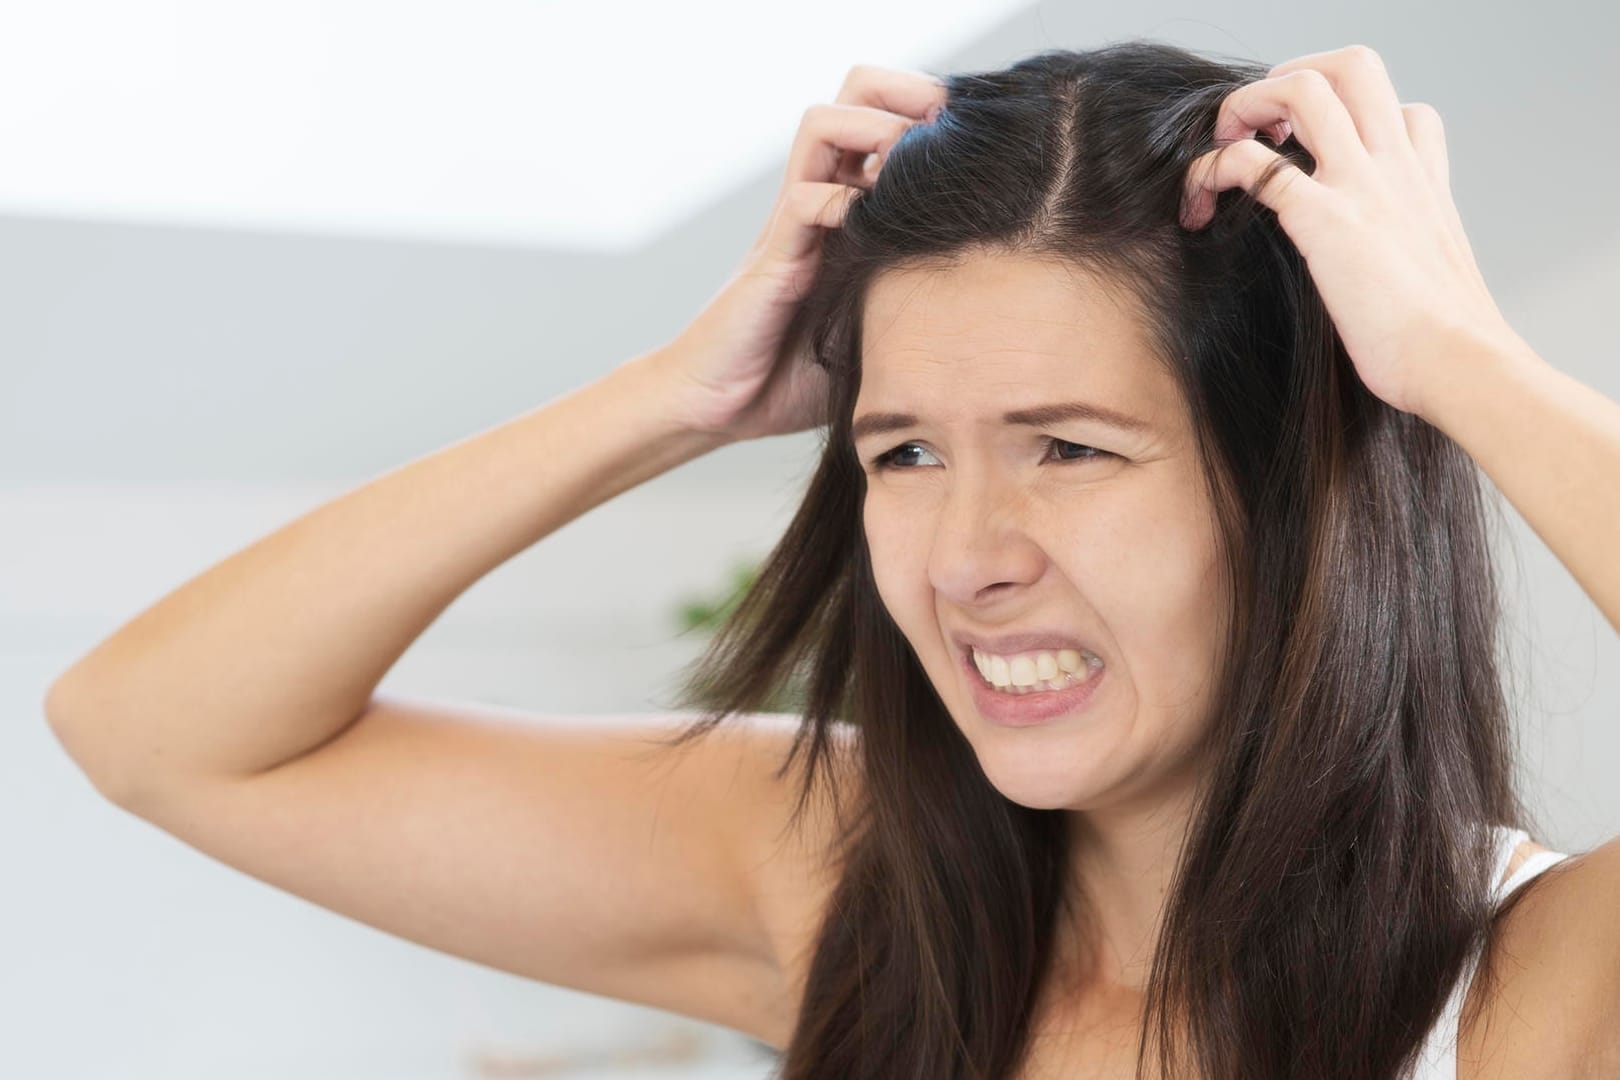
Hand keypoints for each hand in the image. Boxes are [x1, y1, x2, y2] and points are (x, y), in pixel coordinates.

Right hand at [657, 64, 946, 443]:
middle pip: (852, 95)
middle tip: (946, 118)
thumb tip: (995, 307)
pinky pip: (803, 203)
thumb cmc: (797, 374)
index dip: (927, 110)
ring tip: (908, 160)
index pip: (883, 119)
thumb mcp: (875, 330)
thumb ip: (916, 301)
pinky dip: (842, 201)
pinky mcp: (773, 261)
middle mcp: (819, 202)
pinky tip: (870, 226)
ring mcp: (792, 225)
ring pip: (822, 126)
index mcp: (847, 210)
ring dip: (871, 127)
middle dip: (904, 90)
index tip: (975, 131)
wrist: (721, 405)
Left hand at [1179, 44, 1520, 421]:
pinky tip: (1199, 203)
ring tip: (1221, 146)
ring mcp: (1361, 185)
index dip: (1354, 115)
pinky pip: (1253, 163)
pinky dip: (1212, 169)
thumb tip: (1387, 290)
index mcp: (1424, 184)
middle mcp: (1396, 168)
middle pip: (1353, 66)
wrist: (1458, 364)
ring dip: (1247, 104)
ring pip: (1302, 89)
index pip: (1405, 109)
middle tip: (1259, 125)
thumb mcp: (1437, 282)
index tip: (1314, 150)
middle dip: (1292, 76)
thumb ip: (1409, 261)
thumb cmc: (1443, 345)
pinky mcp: (1323, 218)